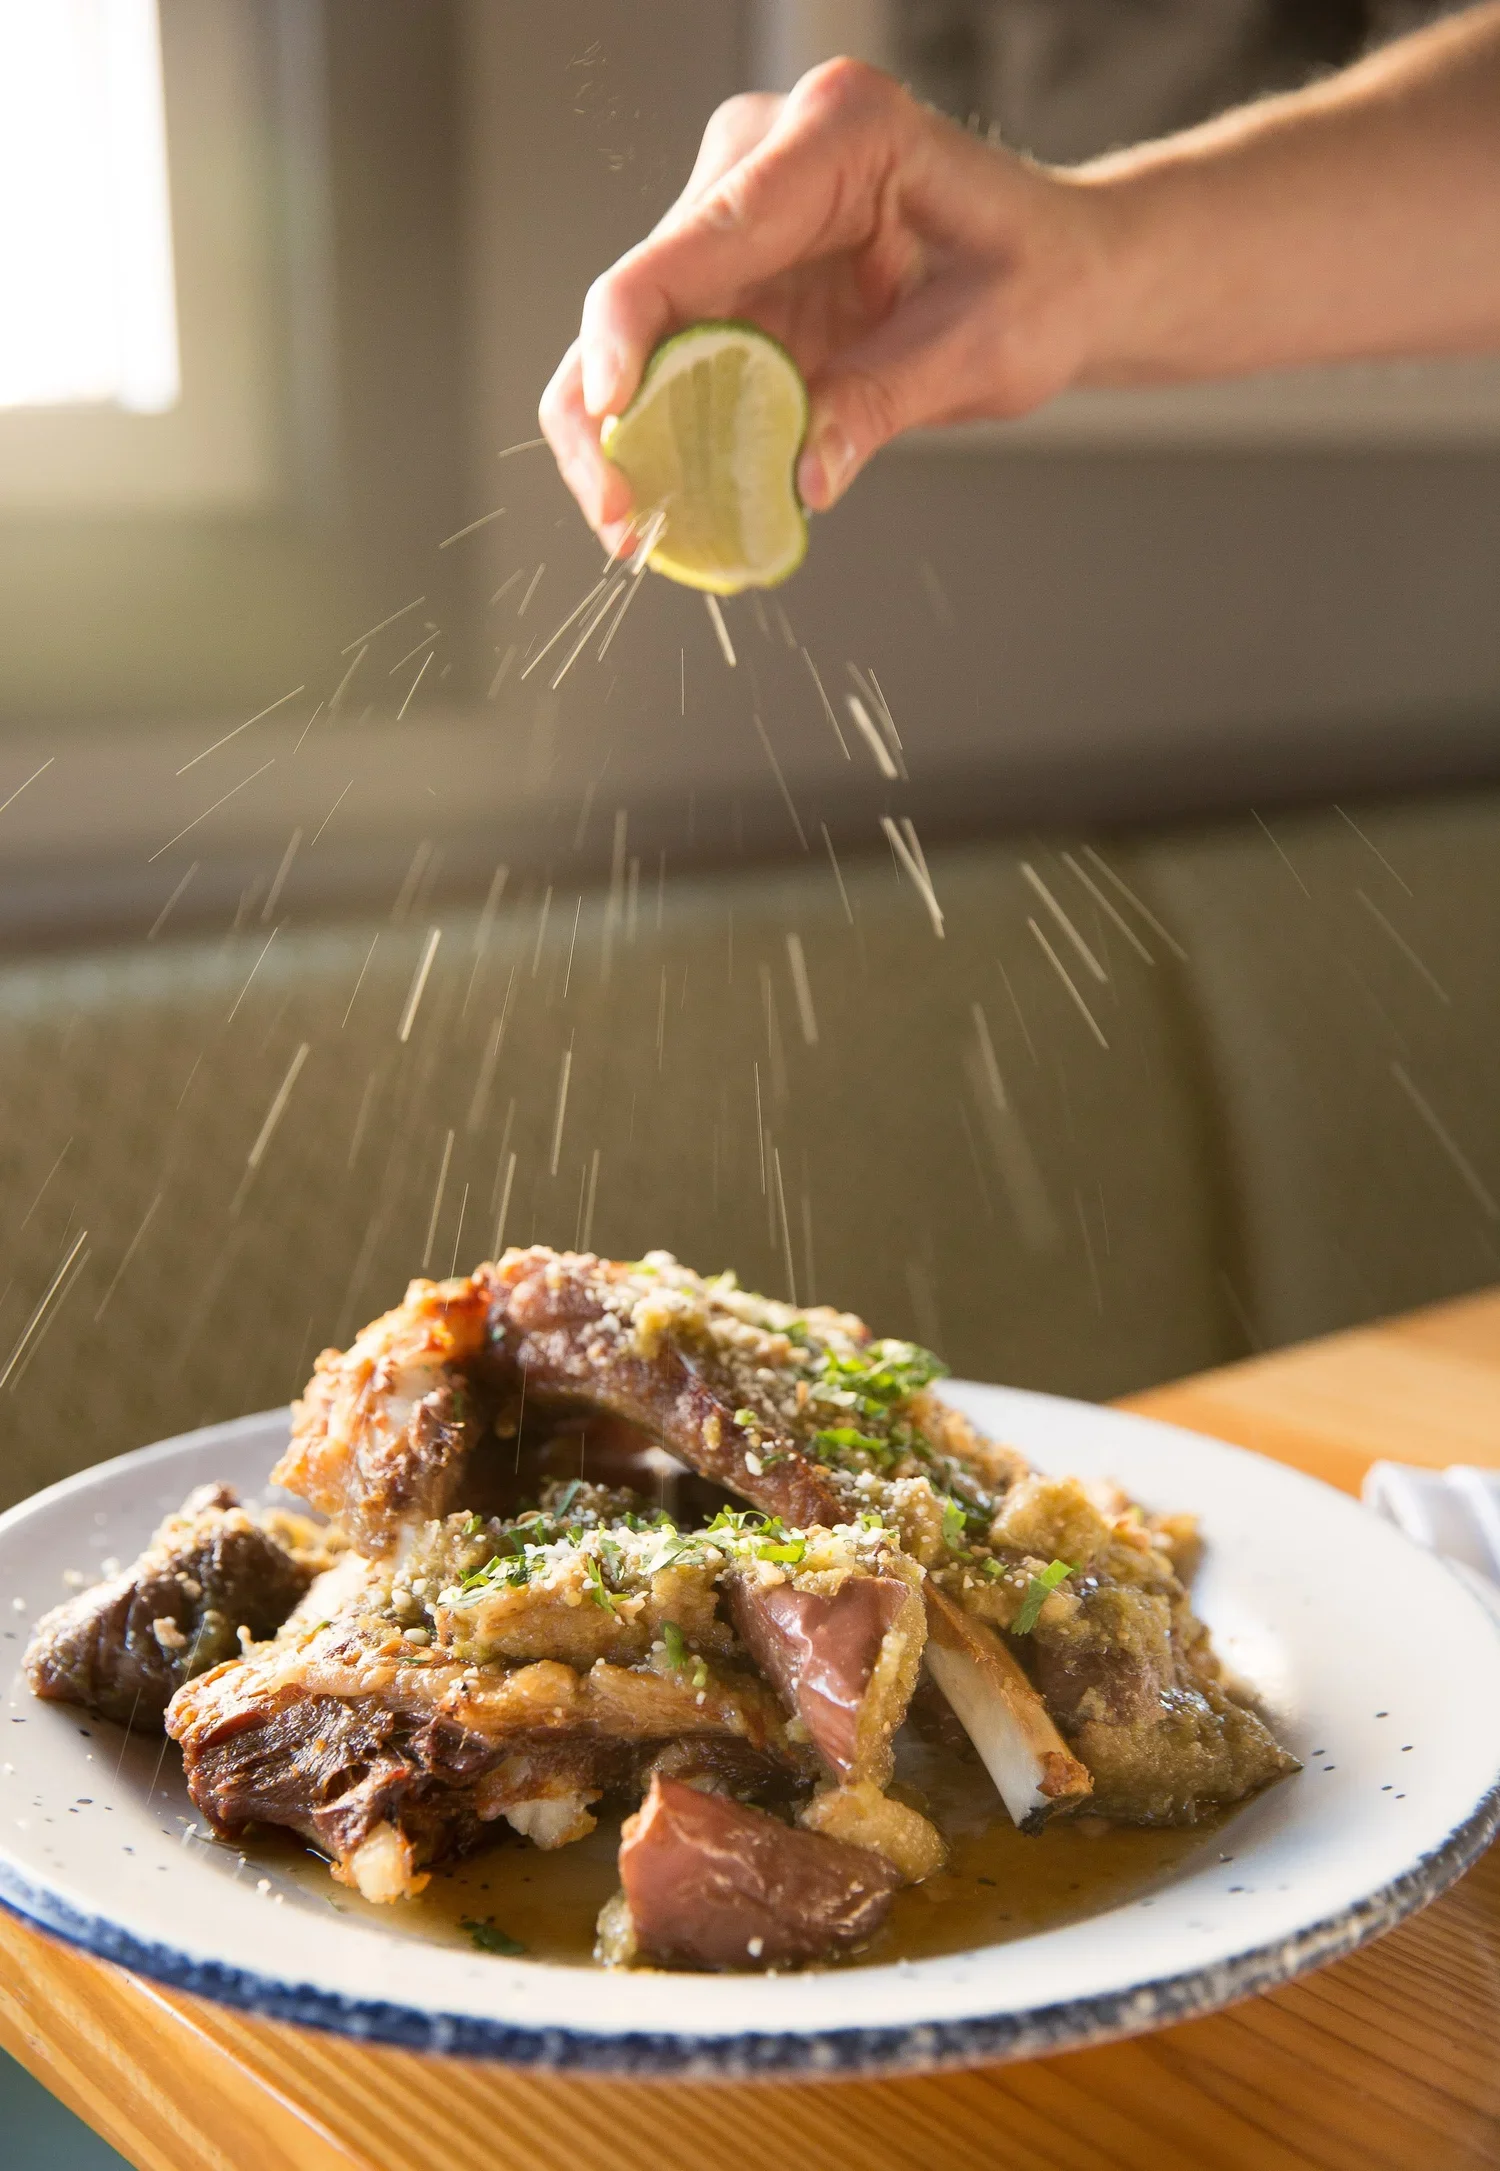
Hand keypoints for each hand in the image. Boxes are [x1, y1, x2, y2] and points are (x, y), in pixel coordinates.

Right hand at [539, 59, 1108, 549]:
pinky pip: (660, 358)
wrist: (1056, 274)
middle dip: (608, 411)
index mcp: (840, 134)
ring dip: (620, 435)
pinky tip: (665, 497)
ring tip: (633, 526)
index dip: (632, 326)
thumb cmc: (1038, 281)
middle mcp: (765, 157)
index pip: (704, 233)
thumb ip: (884, 402)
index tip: (610, 411)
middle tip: (622, 518)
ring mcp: (733, 217)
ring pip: (628, 331)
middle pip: (638, 287)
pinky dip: (655, 431)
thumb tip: (801, 477)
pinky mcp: (724, 278)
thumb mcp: (981, 350)